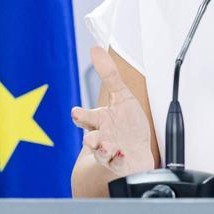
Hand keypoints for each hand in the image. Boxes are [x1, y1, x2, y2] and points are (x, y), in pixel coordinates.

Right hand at [70, 46, 155, 176]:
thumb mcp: (122, 97)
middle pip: (90, 137)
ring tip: (108, 146)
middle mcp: (101, 136)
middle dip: (90, 138)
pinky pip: (115, 163)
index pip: (85, 117)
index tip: (76, 113)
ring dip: (103, 149)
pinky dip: (117, 159)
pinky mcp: (118, 164)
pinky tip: (121, 153)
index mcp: (99, 120)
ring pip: (101, 151)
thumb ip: (109, 75)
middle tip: (90, 138)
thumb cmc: (128, 125)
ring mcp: (108, 152)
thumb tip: (95, 49)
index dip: (80, 116)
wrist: (137, 155)